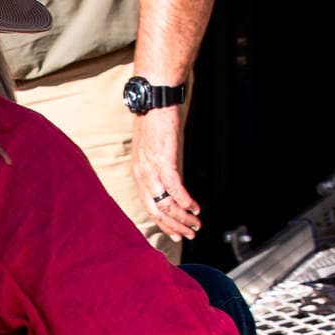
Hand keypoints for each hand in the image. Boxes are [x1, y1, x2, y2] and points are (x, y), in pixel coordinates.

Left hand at [131, 106, 200, 241]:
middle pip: (156, 211)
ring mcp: (151, 169)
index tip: (176, 233)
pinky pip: (175, 189)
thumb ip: (155, 167)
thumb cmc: (154, 122)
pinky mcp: (164, 160)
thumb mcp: (150, 150)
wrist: (153, 100)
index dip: (163, 223)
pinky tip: (196, 208)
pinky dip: (186, 201)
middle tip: (189, 234)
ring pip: (166, 204)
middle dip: (175, 226)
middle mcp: (141, 175)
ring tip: (196, 224)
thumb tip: (167, 181)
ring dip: (183, 217)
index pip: (149, 207)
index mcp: (137, 174)